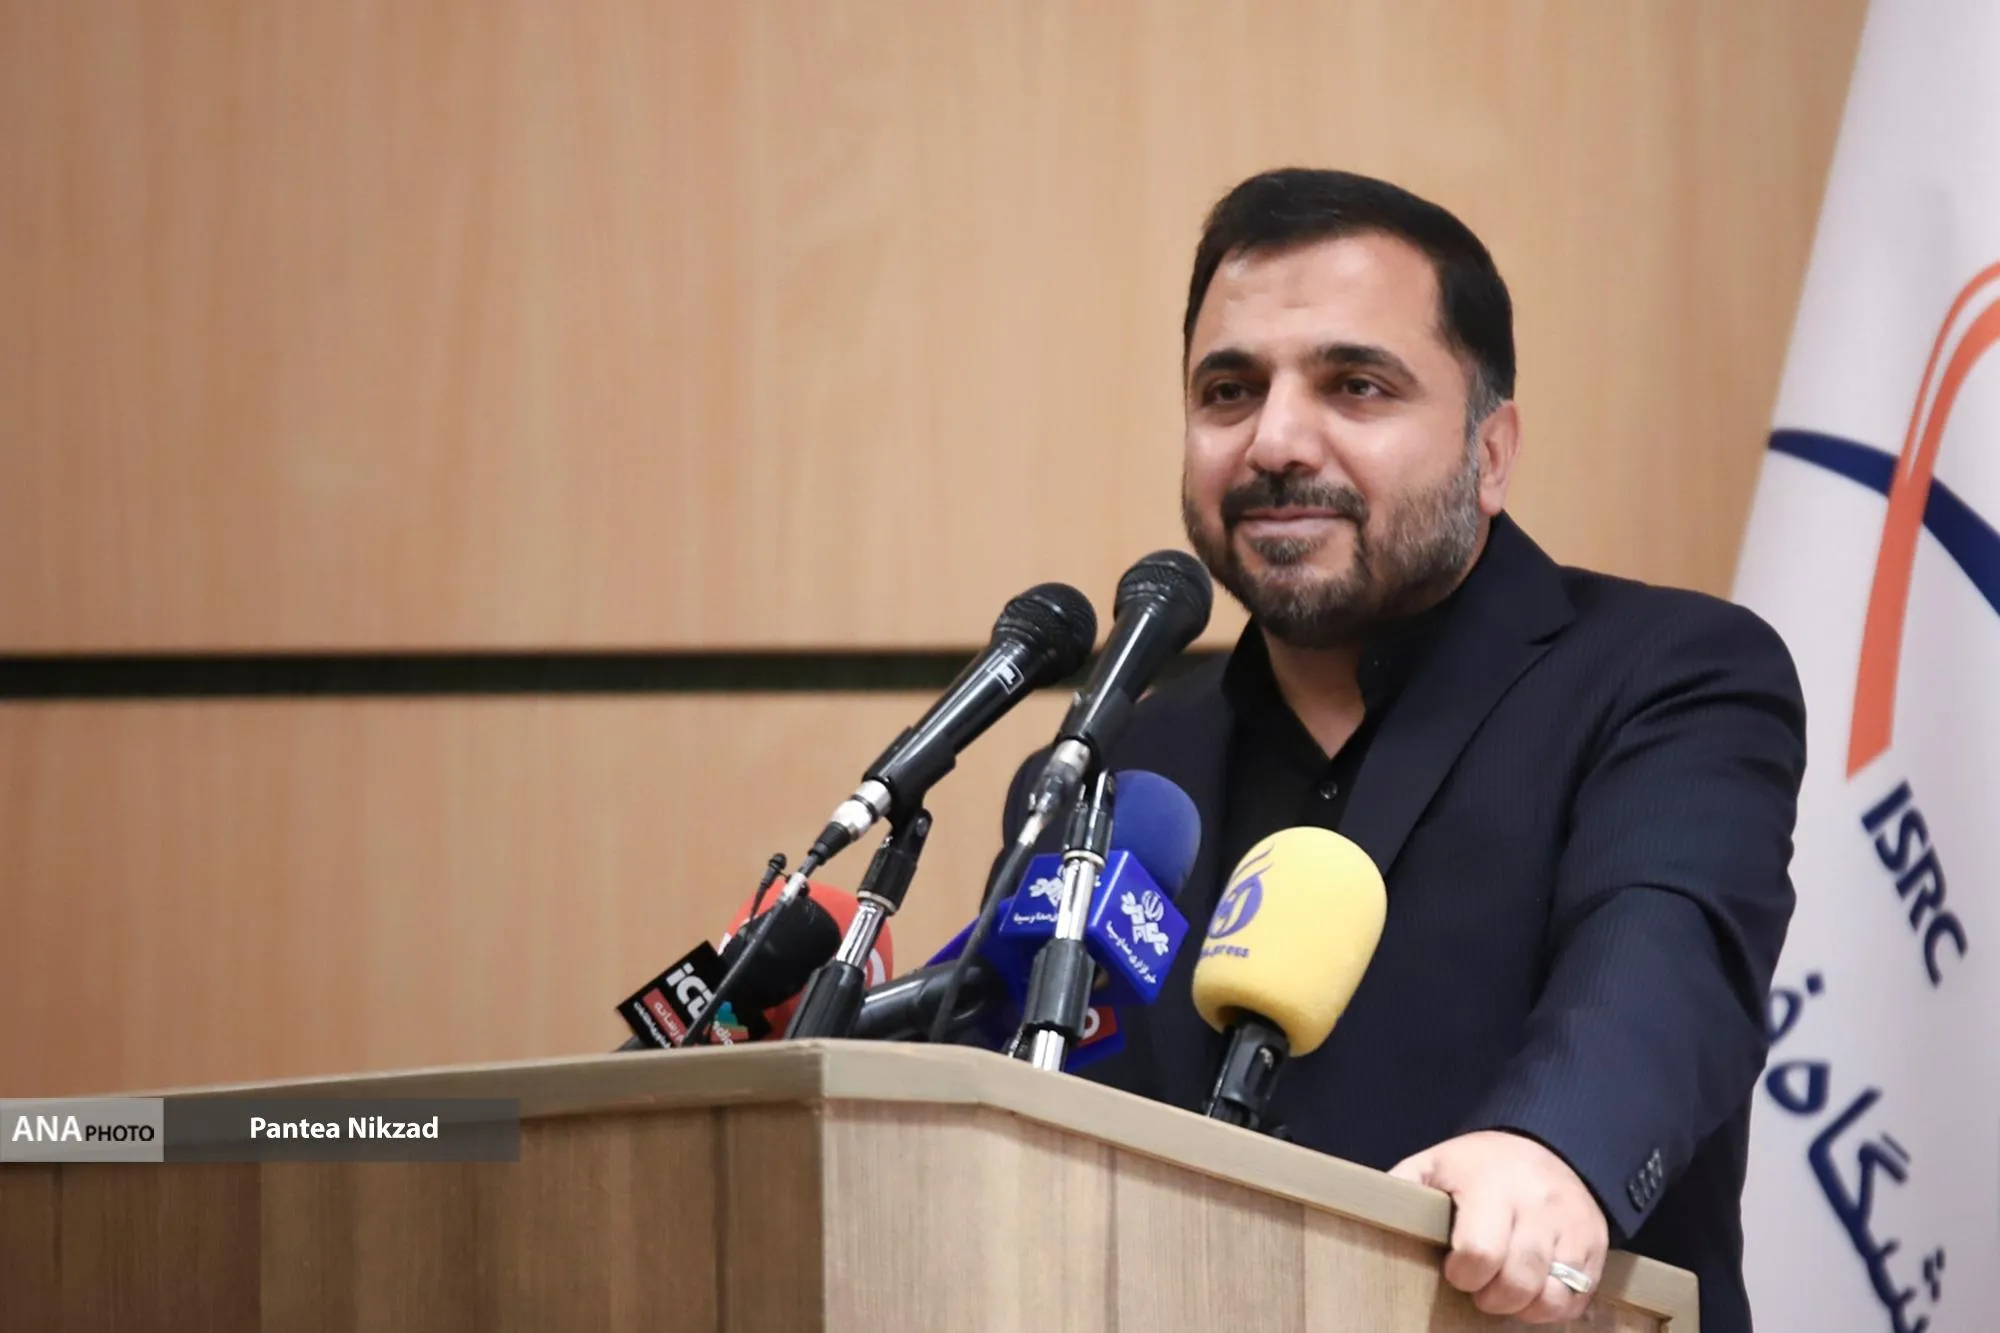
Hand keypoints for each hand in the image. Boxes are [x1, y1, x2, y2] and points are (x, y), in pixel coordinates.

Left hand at [1389, 1130, 1607, 1324]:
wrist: (1551, 1142)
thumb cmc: (1481, 1164)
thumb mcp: (1436, 1164)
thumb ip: (1404, 1190)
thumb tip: (1368, 1214)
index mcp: (1493, 1185)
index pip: (1480, 1252)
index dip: (1462, 1273)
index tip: (1455, 1269)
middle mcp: (1538, 1206)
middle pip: (1518, 1281)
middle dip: (1492, 1298)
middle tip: (1480, 1288)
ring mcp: (1572, 1226)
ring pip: (1553, 1296)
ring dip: (1525, 1308)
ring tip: (1507, 1292)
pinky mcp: (1596, 1245)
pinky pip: (1579, 1297)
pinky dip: (1554, 1306)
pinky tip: (1534, 1291)